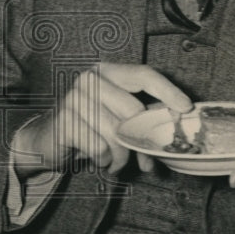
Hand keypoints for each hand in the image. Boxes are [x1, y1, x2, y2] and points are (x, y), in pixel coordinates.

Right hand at [12, 63, 191, 177]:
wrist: (48, 139)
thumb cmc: (90, 127)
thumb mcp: (117, 118)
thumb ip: (141, 122)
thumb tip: (170, 140)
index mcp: (108, 72)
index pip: (143, 74)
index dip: (167, 90)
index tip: (186, 108)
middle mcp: (90, 79)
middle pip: (133, 110)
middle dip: (143, 140)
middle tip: (144, 160)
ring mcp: (75, 97)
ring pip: (117, 133)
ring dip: (121, 157)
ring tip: (115, 161)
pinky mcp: (65, 119)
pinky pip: (100, 147)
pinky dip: (104, 160)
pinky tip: (99, 160)